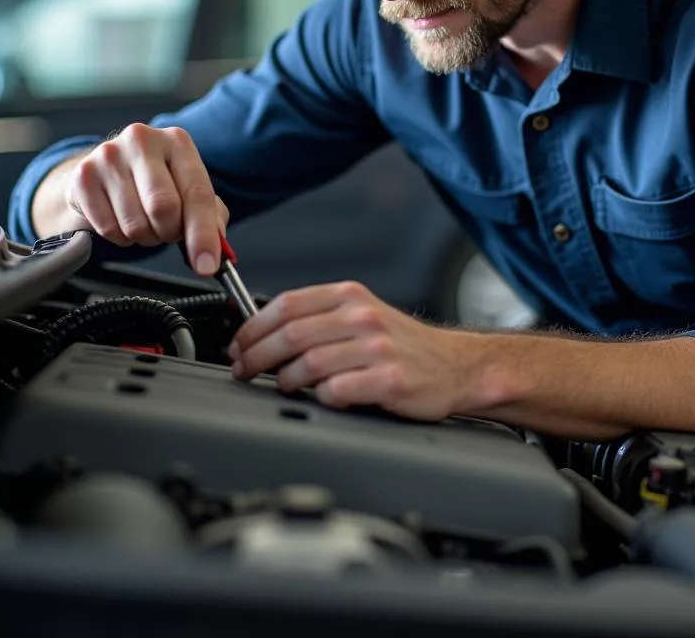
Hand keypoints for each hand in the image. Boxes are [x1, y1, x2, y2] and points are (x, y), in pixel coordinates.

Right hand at [65, 123, 228, 274]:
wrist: (106, 171)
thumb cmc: (155, 181)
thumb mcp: (187, 188)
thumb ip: (210, 217)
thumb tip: (214, 252)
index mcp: (177, 141)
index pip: (197, 193)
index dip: (203, 234)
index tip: (207, 265)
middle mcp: (142, 140)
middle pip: (163, 207)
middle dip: (169, 232)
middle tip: (168, 230)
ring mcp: (108, 156)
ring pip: (135, 224)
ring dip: (145, 237)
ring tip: (144, 221)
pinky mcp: (82, 177)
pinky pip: (108, 228)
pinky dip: (120, 237)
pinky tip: (121, 219)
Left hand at [228, 281, 474, 419]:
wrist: (456, 366)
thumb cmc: (403, 345)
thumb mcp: (362, 313)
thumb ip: (320, 317)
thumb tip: (265, 331)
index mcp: (350, 295)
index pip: (286, 305)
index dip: (252, 328)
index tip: (238, 346)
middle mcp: (362, 316)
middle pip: (290, 335)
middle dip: (256, 357)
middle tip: (244, 371)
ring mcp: (376, 348)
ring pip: (308, 364)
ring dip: (285, 380)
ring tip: (284, 387)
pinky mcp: (389, 380)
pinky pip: (336, 391)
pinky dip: (320, 398)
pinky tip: (321, 398)